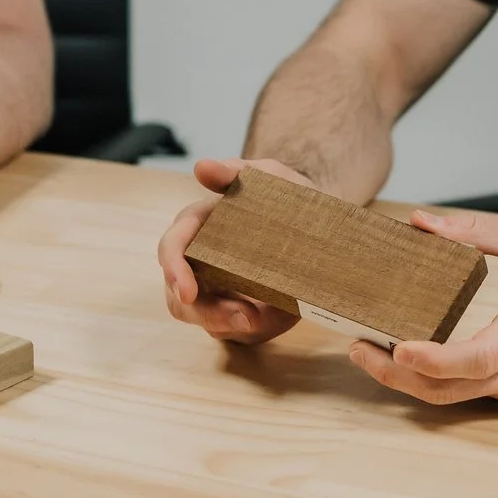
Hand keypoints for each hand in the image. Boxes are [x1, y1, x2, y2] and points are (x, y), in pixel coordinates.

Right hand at [157, 157, 308, 344]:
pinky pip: (231, 330)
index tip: (188, 289)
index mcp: (199, 226)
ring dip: (226, 323)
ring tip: (259, 319)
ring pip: (201, 317)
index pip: (172, 248)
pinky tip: (270, 318)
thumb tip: (202, 167)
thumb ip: (239, 171)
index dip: (173, 268)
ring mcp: (215, 289)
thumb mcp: (271, 178)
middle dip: (204, 311)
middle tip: (243, 318)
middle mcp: (199, 260)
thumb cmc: (289, 199)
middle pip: (177, 294)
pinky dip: (247, 329)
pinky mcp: (235, 311)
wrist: (324, 228)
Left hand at [350, 210, 497, 404]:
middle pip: (449, 390)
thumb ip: (478, 231)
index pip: (476, 360)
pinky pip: (462, 393)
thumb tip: (423, 223)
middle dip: (397, 375)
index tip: (397, 347)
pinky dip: (428, 379)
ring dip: (406, 380)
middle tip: (357, 347)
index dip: (433, 360)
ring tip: (367, 350)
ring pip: (451, 397)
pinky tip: (401, 355)